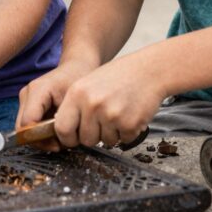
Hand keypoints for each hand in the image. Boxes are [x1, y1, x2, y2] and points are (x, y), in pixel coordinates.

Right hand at [16, 59, 96, 150]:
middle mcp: (27, 94)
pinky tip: (56, 131)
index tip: (57, 143)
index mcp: (37, 90)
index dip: (40, 138)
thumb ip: (63, 119)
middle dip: (40, 140)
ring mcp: (26, 98)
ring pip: (24, 128)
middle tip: (59, 144)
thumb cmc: (78, 79)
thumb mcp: (74, 100)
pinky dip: (41, 131)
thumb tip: (55, 140)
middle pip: (22, 128)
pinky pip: (29, 124)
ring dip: (40, 137)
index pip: (27, 123)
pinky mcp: (28, 103)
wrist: (76, 67)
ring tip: (59, 137)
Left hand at [53, 50, 167, 148]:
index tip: (74, 137)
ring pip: (105, 141)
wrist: (150, 70)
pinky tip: (131, 113)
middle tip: (105, 120)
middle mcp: (92, 104)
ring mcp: (111, 115)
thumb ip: (74, 105)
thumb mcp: (88, 84)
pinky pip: (123, 140)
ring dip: (113, 132)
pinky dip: (128, 132)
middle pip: (85, 139)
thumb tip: (63, 130)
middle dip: (94, 135)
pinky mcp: (129, 124)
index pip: (62, 128)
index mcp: (77, 93)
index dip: (68, 137)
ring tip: (120, 111)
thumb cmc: (118, 76)